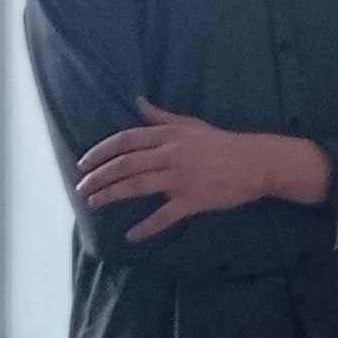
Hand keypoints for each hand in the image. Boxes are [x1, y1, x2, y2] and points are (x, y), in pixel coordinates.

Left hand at [76, 98, 268, 241]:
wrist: (255, 162)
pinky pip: (164, 216)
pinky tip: (130, 236)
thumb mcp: (190, 124)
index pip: (125, 141)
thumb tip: (137, 101)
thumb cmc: (221, 143)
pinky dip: (146, 227)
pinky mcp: (193, 201)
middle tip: (81, 188)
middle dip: (98, 176)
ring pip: (137, 186)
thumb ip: (160, 116)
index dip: (100, 152)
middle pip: (125, 164)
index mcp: (169, 135)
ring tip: (94, 203)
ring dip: (111, 195)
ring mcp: (181, 179)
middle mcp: (170, 155)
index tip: (83, 163)